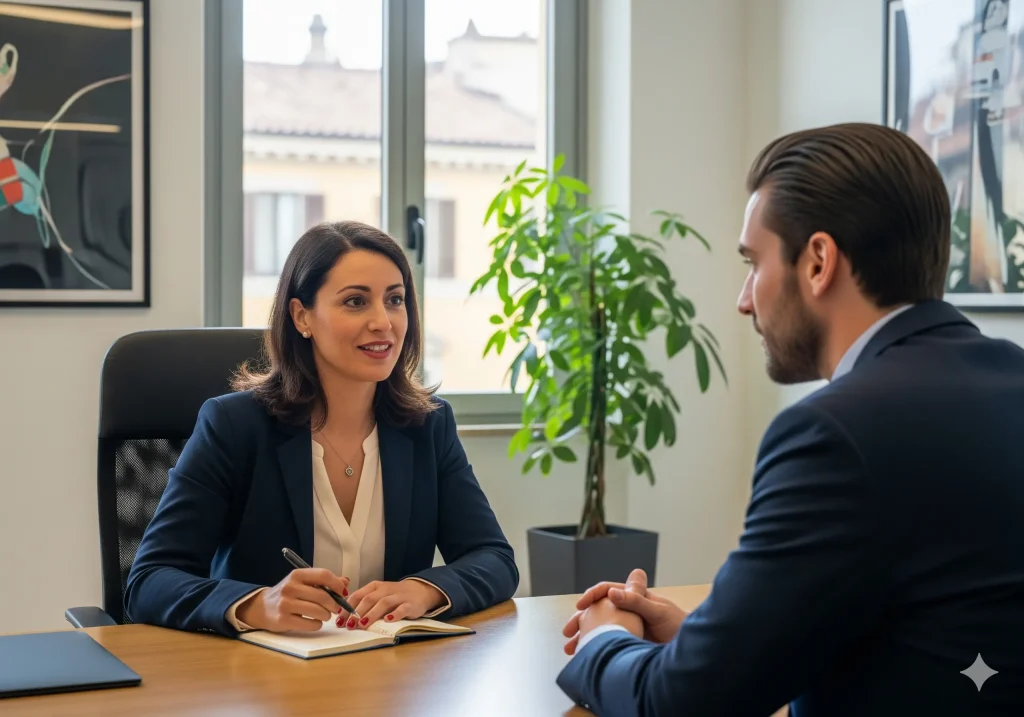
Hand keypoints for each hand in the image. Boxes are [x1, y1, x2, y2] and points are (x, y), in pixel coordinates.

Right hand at [236, 569, 349, 632]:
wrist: (262, 608)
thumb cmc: (288, 594)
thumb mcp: (302, 582)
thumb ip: (323, 581)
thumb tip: (345, 582)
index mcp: (297, 574)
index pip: (323, 575)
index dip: (337, 584)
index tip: (343, 592)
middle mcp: (290, 587)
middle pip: (323, 596)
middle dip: (334, 604)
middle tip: (336, 608)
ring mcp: (285, 604)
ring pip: (318, 611)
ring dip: (326, 615)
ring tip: (324, 615)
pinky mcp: (283, 620)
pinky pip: (311, 624)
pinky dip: (317, 624)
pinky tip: (314, 622)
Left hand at [339, 579, 445, 629]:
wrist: (419, 591)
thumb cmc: (394, 596)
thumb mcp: (378, 595)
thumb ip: (364, 603)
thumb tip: (344, 618)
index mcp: (375, 587)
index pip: (358, 595)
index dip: (347, 608)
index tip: (339, 621)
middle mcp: (385, 589)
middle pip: (369, 599)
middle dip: (357, 613)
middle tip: (348, 625)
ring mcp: (398, 596)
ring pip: (384, 603)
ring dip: (372, 614)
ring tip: (363, 624)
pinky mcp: (410, 604)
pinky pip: (402, 609)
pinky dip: (395, 614)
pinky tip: (388, 620)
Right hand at [563, 569, 686, 653]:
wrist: (690, 650)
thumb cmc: (679, 625)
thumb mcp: (657, 611)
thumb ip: (636, 601)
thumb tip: (612, 592)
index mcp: (634, 597)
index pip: (607, 591)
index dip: (592, 596)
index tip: (581, 605)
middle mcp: (628, 611)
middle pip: (598, 611)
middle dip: (581, 620)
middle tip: (568, 631)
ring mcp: (627, 627)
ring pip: (600, 629)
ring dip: (585, 638)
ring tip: (571, 650)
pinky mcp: (628, 643)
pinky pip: (607, 644)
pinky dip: (595, 649)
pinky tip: (586, 657)